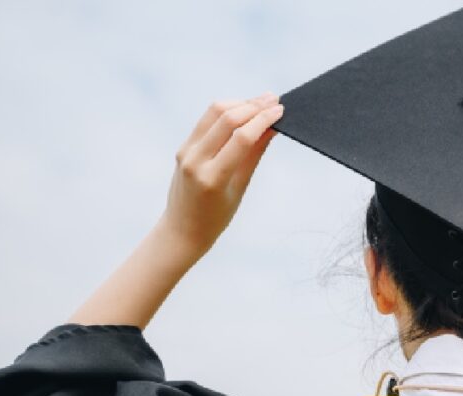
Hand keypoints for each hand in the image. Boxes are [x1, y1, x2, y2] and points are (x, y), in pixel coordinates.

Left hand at [160, 93, 284, 257]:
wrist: (182, 229)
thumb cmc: (217, 217)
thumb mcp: (240, 188)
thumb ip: (254, 154)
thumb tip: (271, 127)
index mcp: (213, 178)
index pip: (241, 138)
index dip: (263, 119)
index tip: (280, 110)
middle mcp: (195, 160)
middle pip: (226, 119)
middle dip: (253, 106)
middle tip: (274, 100)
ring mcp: (185, 152)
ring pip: (214, 113)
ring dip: (240, 103)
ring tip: (261, 102)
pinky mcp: (183, 147)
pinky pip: (206, 121)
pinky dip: (226, 111)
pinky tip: (242, 110)